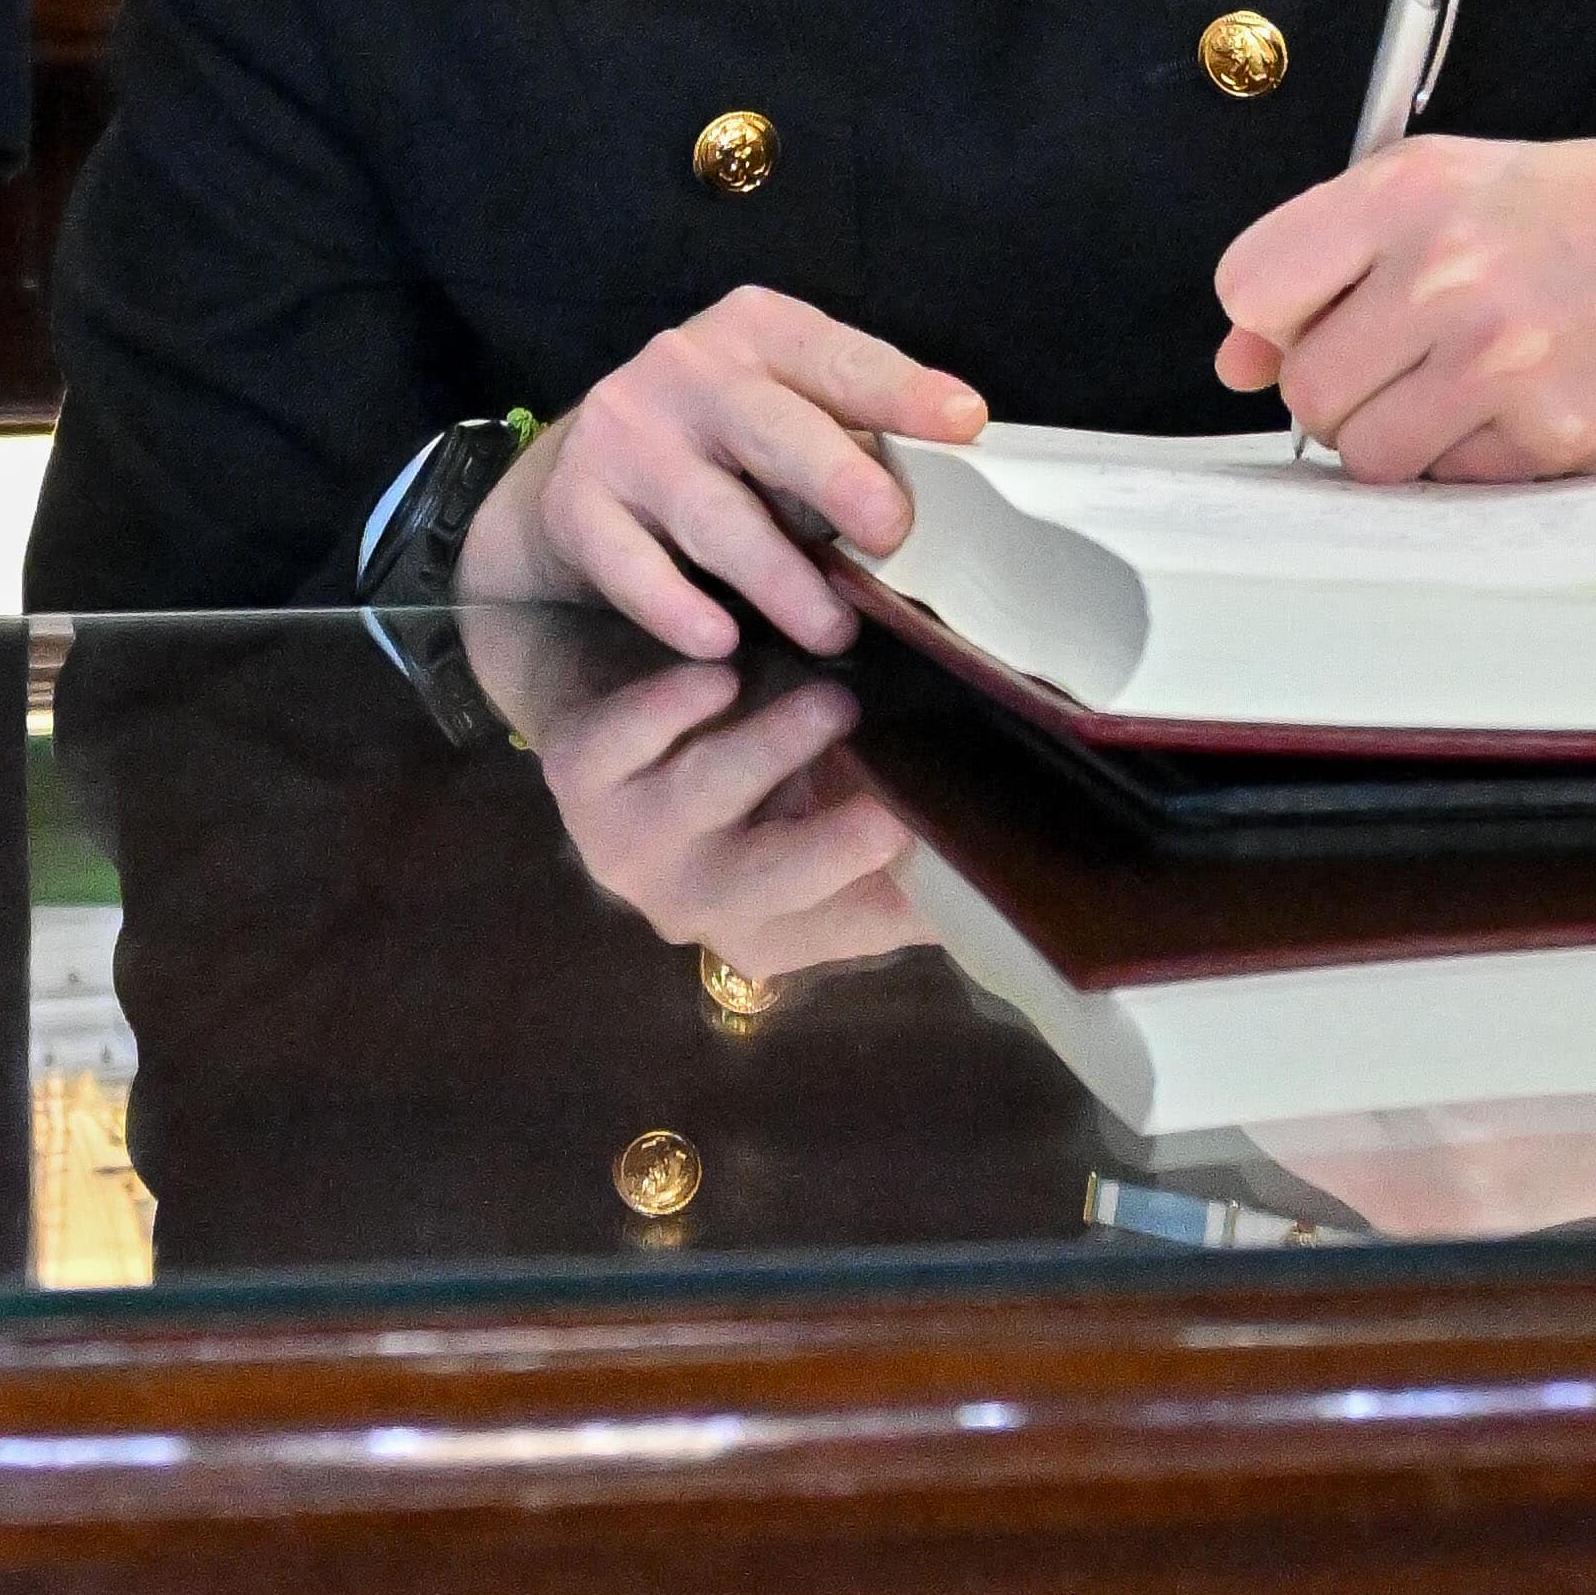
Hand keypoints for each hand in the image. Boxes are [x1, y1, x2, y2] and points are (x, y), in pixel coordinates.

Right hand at [455, 288, 987, 658]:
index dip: (902, 389)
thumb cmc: (721, 445)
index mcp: (757, 332)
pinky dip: (679, 608)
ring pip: (713, 513)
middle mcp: (687, 369)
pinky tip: (719, 640)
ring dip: (780, 579)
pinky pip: (633, 568)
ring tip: (834, 630)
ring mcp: (627, 434)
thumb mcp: (785, 411)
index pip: (837, 356)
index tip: (965, 423)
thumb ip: (854, 436)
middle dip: (836, 477)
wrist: (578, 471)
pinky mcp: (579, 504)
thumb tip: (956, 492)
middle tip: (890, 532)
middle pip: (769, 425)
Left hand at [505, 643, 930, 985]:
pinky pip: (621, 746)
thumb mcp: (835, 781)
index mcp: (773, 918)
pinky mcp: (575, 773)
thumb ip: (906, 810)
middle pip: (770, 890)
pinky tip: (720, 673)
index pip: (858, 924)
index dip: (912, 903)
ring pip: (703, 801)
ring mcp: (629, 842)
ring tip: (834, 702)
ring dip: (770, 752)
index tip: (972, 871)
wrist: (606, 671)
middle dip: (830, 853)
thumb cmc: (747, 734)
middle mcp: (698, 900)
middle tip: (895, 812)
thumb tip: (1020, 820)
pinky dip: (671, 708)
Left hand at [1213, 103, 1595, 483]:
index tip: (1316, 321)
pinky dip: (1476, 464)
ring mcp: (1498, 356)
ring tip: (1469, 387)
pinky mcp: (1553, 432)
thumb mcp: (1451, 189)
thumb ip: (1332, 262)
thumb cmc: (1591, 213)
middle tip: (1412, 360)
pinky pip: (1453, 486)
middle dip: (1343, 391)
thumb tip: (1238, 358)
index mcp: (1404, 190)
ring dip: (1404, 439)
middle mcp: (1443, 268)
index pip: (1249, 285)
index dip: (1276, 320)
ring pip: (1368, 455)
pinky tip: (1526, 407)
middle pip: (1306, 388)